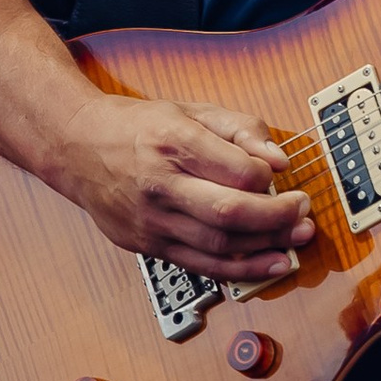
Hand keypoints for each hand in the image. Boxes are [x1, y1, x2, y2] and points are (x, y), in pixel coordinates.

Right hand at [55, 94, 315, 283]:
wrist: (77, 146)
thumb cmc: (139, 126)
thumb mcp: (191, 110)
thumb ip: (240, 128)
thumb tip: (278, 159)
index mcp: (172, 141)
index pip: (235, 169)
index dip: (268, 177)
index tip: (283, 175)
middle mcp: (160, 184)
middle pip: (229, 212)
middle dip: (277, 218)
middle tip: (304, 212)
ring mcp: (151, 220)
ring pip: (218, 246)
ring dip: (266, 248)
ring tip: (296, 241)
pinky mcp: (147, 245)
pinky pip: (201, 265)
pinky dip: (239, 270)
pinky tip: (269, 265)